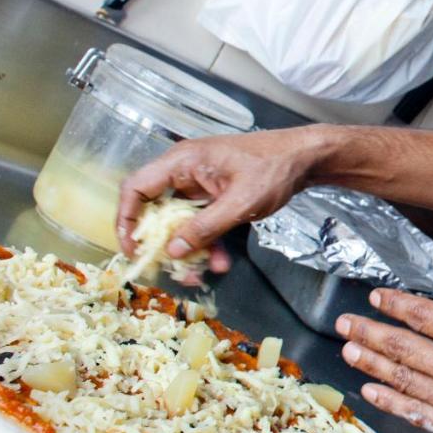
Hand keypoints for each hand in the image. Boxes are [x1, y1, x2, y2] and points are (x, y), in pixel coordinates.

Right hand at [116, 127, 323, 266]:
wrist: (305, 158)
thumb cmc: (274, 168)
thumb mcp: (239, 203)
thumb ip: (204, 228)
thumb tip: (173, 250)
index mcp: (182, 161)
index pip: (136, 188)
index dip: (127, 219)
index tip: (132, 249)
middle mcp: (185, 170)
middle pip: (156, 209)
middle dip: (162, 243)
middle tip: (168, 268)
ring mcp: (200, 183)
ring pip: (180, 221)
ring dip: (189, 248)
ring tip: (201, 274)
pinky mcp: (214, 195)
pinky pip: (201, 222)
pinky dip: (208, 242)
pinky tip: (222, 262)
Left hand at [336, 242, 432, 432]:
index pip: (427, 317)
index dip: (397, 304)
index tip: (377, 297)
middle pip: (404, 348)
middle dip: (371, 333)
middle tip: (344, 323)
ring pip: (403, 380)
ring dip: (372, 364)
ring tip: (348, 352)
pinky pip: (417, 415)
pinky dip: (392, 404)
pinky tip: (374, 395)